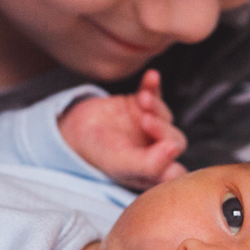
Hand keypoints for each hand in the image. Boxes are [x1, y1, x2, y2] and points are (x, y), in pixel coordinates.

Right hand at [58, 70, 186, 189]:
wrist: (73, 131)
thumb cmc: (97, 154)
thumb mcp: (121, 165)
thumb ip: (150, 163)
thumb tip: (174, 149)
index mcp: (151, 173)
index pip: (176, 170)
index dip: (172, 157)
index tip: (162, 146)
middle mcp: (154, 151)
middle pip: (175, 140)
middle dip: (162, 128)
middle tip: (144, 121)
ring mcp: (149, 128)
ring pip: (165, 116)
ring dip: (156, 106)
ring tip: (141, 100)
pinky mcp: (140, 107)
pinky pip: (155, 94)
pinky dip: (153, 86)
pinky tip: (151, 76)